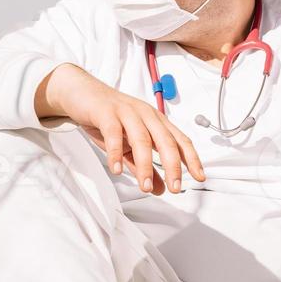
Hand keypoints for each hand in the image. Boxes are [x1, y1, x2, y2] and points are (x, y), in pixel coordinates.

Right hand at [38, 64, 204, 193]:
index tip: (200, 177)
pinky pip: (114, 134)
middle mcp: (146, 114)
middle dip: (173, 166)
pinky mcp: (106, 112)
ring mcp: (127, 112)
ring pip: (142, 139)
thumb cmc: (107, 119)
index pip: (179, 140)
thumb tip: (160, 189)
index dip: (192, 159)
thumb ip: (144, 167)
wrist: (80, 93)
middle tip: (175, 188)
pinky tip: (116, 170)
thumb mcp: (128, 147)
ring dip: (145, 165)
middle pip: (166, 141)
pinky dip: (115, 153)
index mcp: (155, 121)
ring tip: (145, 187)